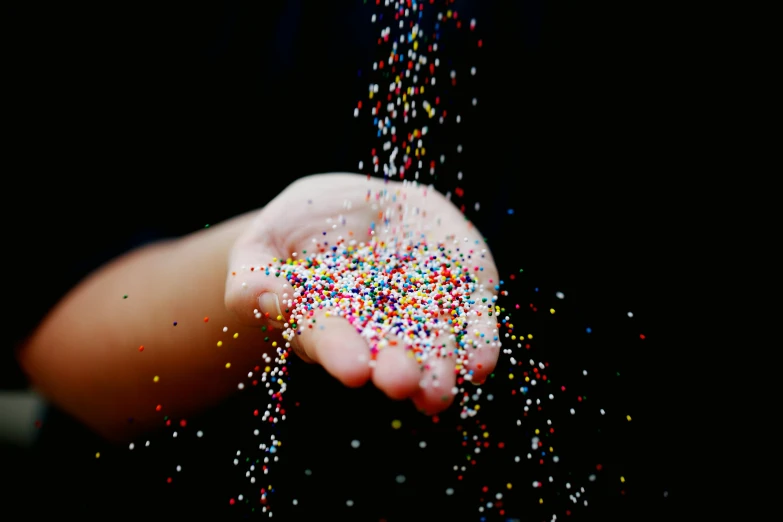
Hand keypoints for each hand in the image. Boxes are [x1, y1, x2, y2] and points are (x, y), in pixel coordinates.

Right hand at [225, 173, 499, 413]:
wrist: (355, 205)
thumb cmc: (298, 228)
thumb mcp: (264, 244)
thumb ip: (254, 277)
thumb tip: (265, 300)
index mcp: (328, 322)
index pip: (332, 340)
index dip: (342, 352)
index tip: (354, 367)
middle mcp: (378, 327)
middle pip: (389, 354)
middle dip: (397, 369)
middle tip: (401, 383)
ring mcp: (422, 309)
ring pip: (436, 346)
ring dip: (440, 369)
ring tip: (438, 391)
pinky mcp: (459, 286)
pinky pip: (474, 317)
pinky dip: (480, 340)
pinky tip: (479, 363)